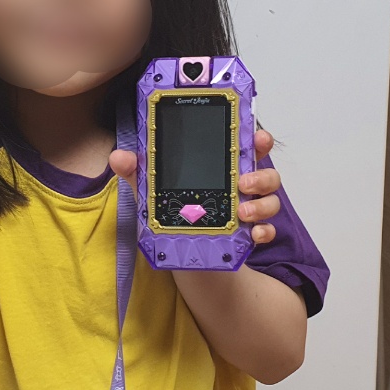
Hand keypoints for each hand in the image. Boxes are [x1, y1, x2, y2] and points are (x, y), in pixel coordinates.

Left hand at [109, 128, 283, 244]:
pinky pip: (267, 231)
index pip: (246, 146)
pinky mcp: (250, 234)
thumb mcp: (153, 189)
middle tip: (244, 181)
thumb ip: (139, 171)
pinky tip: (253, 235)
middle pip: (266, 172)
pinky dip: (264, 232)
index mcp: (223, 166)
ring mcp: (249, 209)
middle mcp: (242, 185)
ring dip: (261, 205)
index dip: (257, 139)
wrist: (186, 252)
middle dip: (261, 174)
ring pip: (271, 201)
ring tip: (242, 212)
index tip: (256, 136)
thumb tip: (119, 156)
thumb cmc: (176, 211)